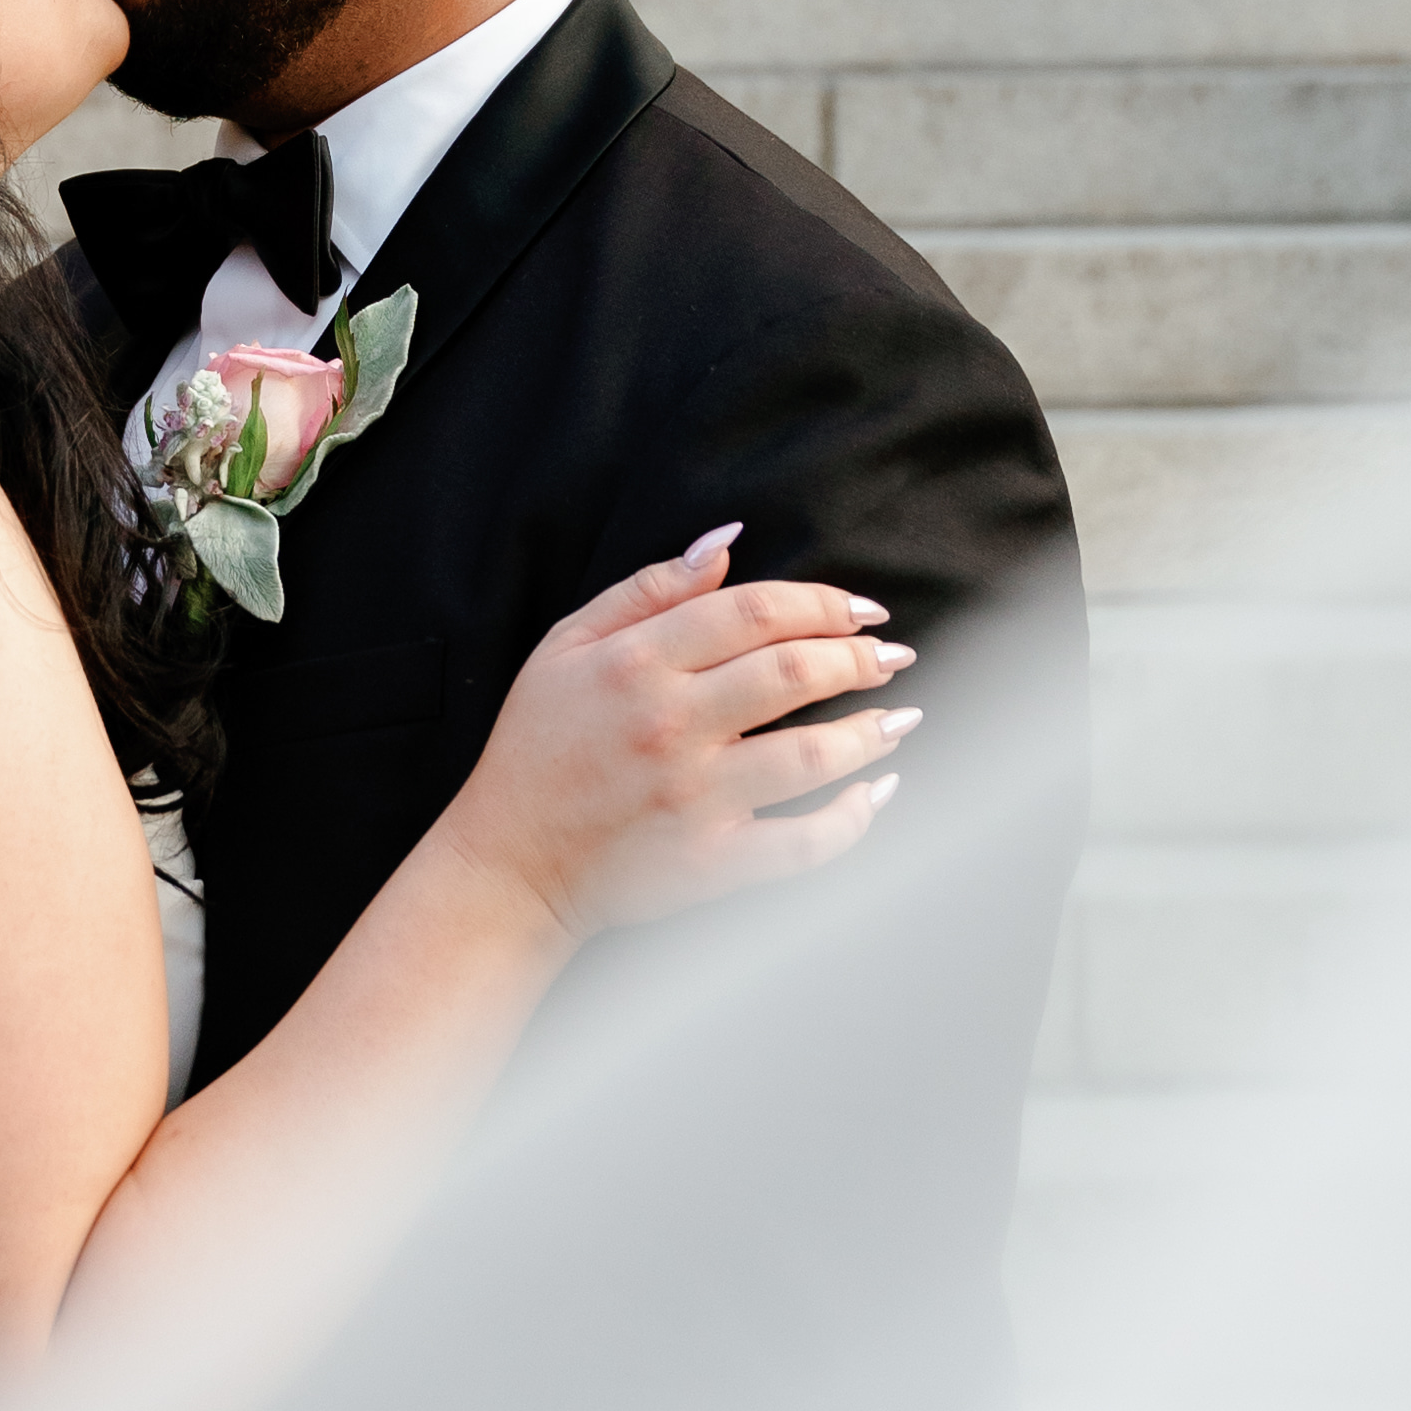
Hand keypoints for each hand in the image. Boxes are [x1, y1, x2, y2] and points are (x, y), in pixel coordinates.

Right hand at [439, 526, 919, 943]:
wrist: (507, 865)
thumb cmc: (538, 749)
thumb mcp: (566, 647)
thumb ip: (647, 591)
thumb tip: (727, 544)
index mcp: (635, 665)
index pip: (754, 613)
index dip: (823, 603)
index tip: (864, 610)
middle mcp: (669, 726)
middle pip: (794, 673)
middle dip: (860, 658)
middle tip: (890, 655)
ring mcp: (693, 799)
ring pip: (812, 755)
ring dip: (873, 731)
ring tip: (903, 717)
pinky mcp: (709, 864)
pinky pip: (802, 845)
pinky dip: (852, 820)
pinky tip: (877, 794)